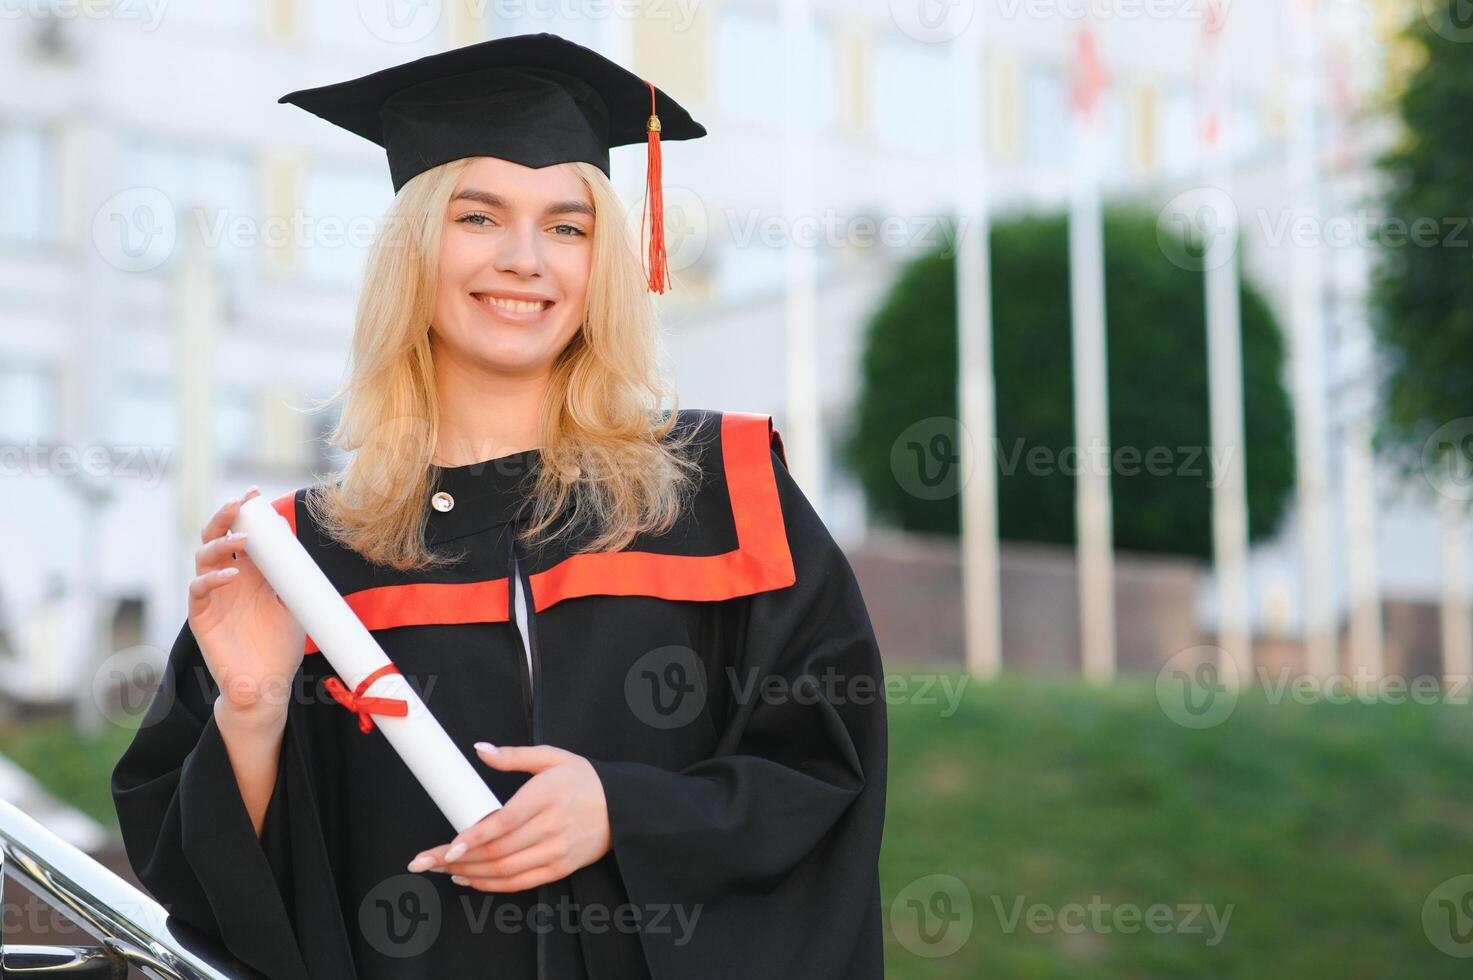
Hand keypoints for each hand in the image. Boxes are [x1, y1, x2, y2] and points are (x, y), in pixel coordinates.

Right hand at [190, 488, 305, 717]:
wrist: (268, 685)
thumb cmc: (280, 647)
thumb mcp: (292, 605)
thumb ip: (290, 577)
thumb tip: (294, 545)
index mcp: (251, 574)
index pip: (244, 535)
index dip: (247, 515)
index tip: (256, 494)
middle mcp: (228, 580)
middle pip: (217, 538)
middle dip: (226, 518)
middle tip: (239, 503)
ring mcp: (213, 597)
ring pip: (204, 558)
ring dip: (221, 545)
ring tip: (243, 541)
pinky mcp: (201, 617)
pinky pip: (198, 590)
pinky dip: (212, 580)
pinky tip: (232, 576)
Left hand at [407, 744, 610, 891]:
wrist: (623, 806)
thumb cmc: (585, 778)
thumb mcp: (552, 757)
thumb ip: (513, 756)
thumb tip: (480, 749)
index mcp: (545, 796)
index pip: (503, 822)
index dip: (473, 837)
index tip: (447, 846)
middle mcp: (550, 827)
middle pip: (497, 851)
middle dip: (456, 859)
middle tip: (426, 860)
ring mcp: (556, 851)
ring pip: (504, 870)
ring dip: (468, 873)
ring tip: (442, 868)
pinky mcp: (559, 868)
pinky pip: (519, 883)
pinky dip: (491, 885)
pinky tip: (469, 878)